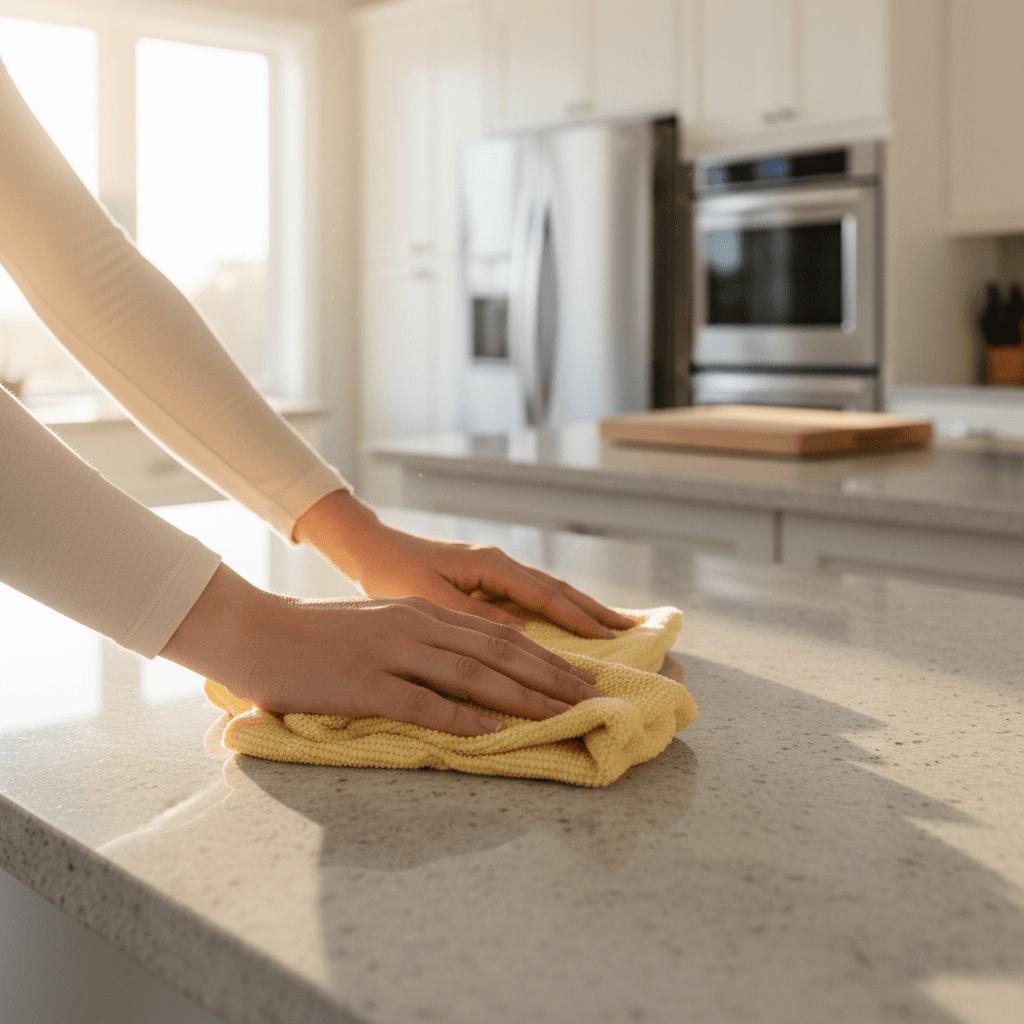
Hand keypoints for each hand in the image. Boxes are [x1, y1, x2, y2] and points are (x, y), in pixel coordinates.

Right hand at [160, 565, 604, 735]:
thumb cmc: (316, 635)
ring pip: (473, 676)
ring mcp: (391, 653)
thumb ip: (423, 640)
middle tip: (593, 696)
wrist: (256, 632)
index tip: (581, 676)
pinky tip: (495, 734)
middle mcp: (416, 626)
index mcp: (421, 611)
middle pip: (499, 653)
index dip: (545, 657)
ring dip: (524, 698)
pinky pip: (424, 703)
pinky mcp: (365, 684)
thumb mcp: (380, 624)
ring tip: (564, 715)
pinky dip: (463, 720)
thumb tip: (468, 671)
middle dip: (552, 676)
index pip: (498, 635)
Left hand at [293, 490, 636, 637]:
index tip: (613, 639)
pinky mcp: (488, 583)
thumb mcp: (428, 598)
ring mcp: (496, 573)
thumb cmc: (394, 573)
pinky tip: (570, 625)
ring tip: (616, 628)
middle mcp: (500, 566)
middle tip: (635, 631)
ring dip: (582, 611)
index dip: (580, 619)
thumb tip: (522, 636)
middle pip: (559, 591)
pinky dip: (559, 612)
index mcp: (491, 567)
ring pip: (550, 593)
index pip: (547, 596)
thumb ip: (474, 617)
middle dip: (595, 612)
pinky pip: (534, 599)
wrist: (371, 549)